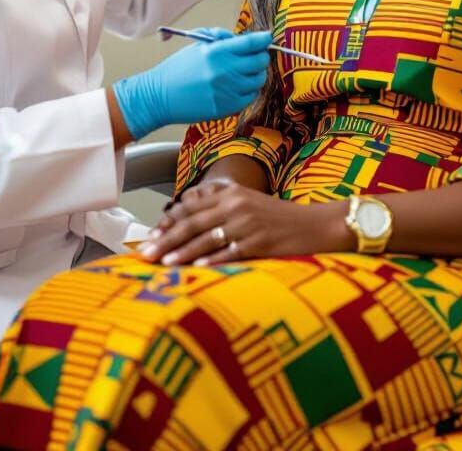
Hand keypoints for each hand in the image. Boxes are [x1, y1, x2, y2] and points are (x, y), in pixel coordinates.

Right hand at [112, 29, 272, 141]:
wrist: (160, 97)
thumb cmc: (177, 69)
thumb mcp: (197, 45)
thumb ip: (222, 39)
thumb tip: (244, 39)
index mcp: (217, 52)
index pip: (252, 43)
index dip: (263, 39)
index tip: (267, 37)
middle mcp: (226, 71)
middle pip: (260, 61)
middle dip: (260, 56)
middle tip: (253, 56)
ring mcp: (228, 91)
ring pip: (259, 80)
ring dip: (255, 74)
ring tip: (242, 73)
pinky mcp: (228, 107)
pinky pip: (250, 97)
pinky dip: (248, 90)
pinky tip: (236, 86)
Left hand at [138, 178, 352, 264]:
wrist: (315, 225)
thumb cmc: (278, 217)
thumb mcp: (249, 201)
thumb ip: (221, 202)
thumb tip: (189, 210)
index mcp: (232, 194)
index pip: (191, 207)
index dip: (168, 222)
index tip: (150, 235)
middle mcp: (237, 206)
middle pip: (193, 223)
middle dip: (167, 238)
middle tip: (146, 252)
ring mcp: (248, 225)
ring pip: (207, 238)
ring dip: (183, 251)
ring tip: (164, 262)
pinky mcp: (260, 243)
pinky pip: (231, 253)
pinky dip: (212, 260)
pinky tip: (197, 268)